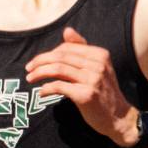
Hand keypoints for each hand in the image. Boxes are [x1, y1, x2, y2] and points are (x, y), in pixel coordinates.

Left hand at [25, 27, 138, 146]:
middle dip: (40, 61)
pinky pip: (59, 86)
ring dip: (39, 73)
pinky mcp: (86, 95)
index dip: (49, 53)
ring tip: (30, 78)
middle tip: (28, 69)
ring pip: (57, 69)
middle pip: (60, 56)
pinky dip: (46, 88)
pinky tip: (42, 92)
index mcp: (100, 54)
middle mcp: (98, 64)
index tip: (37, 62)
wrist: (119, 117)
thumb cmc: (104, 92)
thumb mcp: (97, 67)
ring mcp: (93, 79)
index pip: (67, 47)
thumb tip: (67, 30)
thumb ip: (82, 50)